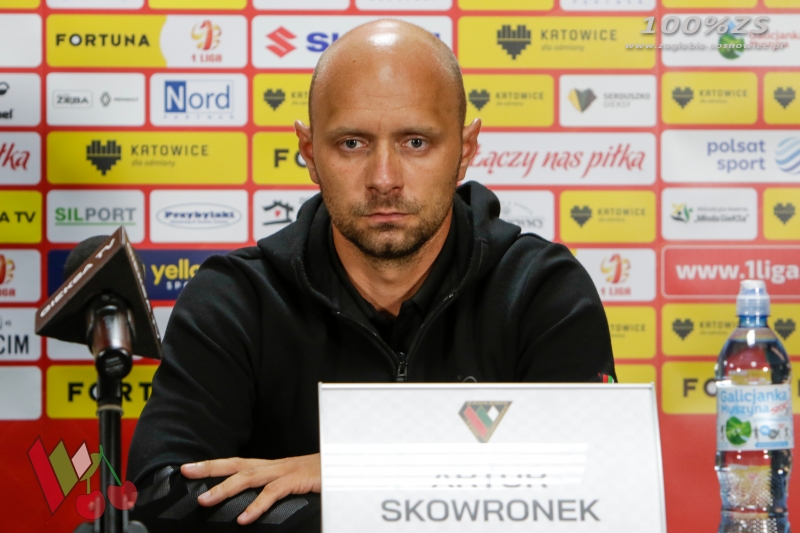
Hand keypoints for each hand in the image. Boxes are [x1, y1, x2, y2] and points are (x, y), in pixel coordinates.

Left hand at [181, 454, 320, 524]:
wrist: (349, 467)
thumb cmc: (324, 477)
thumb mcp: (296, 486)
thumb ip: (276, 492)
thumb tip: (254, 506)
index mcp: (273, 467)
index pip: (238, 463)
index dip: (214, 465)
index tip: (190, 467)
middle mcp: (276, 466)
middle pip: (237, 464)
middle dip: (210, 467)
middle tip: (186, 471)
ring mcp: (286, 471)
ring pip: (249, 476)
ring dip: (225, 487)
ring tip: (205, 500)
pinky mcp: (297, 480)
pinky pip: (273, 493)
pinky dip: (256, 506)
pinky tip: (243, 518)